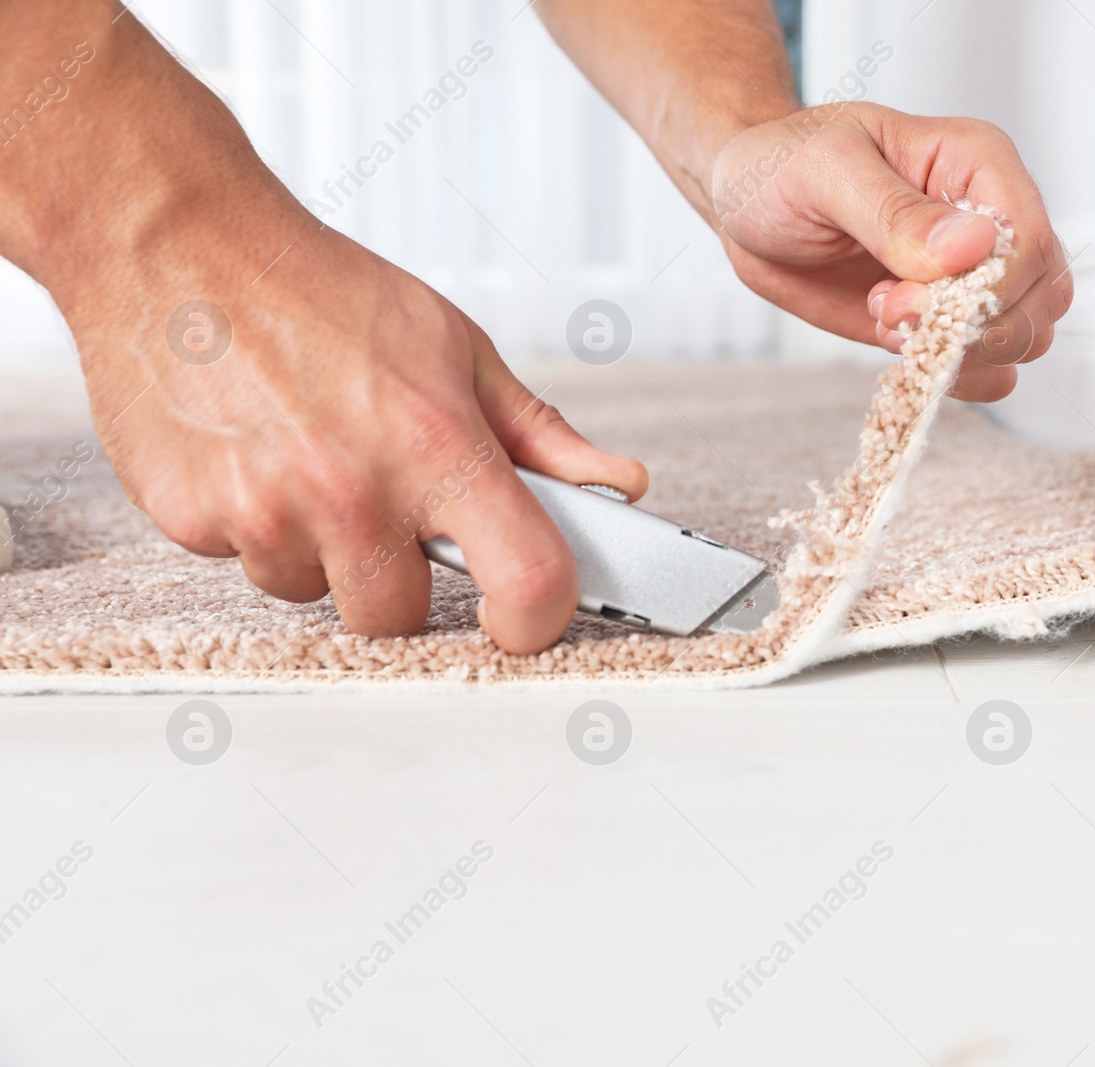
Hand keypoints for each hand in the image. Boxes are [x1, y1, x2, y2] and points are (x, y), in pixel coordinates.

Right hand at [67, 204, 646, 653]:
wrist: (179, 245)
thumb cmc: (320, 291)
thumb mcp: (455, 347)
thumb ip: (538, 433)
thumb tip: (617, 483)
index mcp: (436, 445)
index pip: (525, 578)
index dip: (537, 617)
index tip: (525, 617)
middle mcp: (352, 489)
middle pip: (400, 616)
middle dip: (401, 580)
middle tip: (387, 509)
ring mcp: (265, 510)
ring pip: (315, 591)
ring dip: (321, 549)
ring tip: (310, 460)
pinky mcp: (192, 519)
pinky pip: (245, 561)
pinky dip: (255, 524)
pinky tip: (255, 454)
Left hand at [710, 102, 1071, 401]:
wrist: (747, 203)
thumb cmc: (780, 166)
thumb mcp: (824, 172)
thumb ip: (896, 212)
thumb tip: (970, 247)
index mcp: (977, 162)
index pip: (1029, 240)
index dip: (985, 289)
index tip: (906, 296)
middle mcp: (989, 217)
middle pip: (1042, 297)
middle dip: (971, 325)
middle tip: (888, 309)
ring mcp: (972, 274)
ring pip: (1026, 337)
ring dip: (960, 351)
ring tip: (887, 319)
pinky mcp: (945, 319)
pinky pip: (989, 367)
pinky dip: (952, 376)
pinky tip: (896, 345)